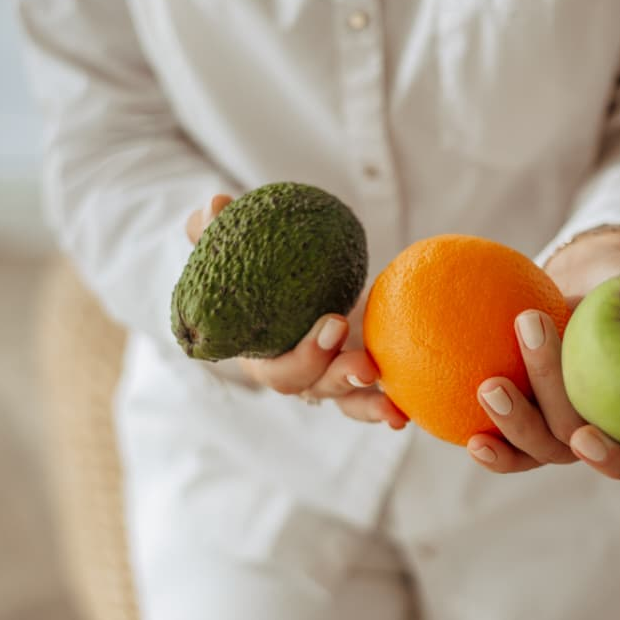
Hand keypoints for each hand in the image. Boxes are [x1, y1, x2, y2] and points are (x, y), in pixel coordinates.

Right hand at [186, 195, 407, 428]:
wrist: (288, 272)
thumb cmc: (255, 263)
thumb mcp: (234, 245)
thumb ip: (214, 229)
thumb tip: (215, 205)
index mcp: (260, 353)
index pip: (276, 370)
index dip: (304, 355)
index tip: (334, 321)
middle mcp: (294, 372)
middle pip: (313, 388)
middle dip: (338, 376)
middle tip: (366, 361)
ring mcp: (327, 377)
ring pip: (344, 400)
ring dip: (366, 405)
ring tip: (391, 406)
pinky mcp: (356, 373)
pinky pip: (369, 397)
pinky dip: (386, 408)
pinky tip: (405, 414)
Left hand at [466, 229, 619, 486]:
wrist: (594, 292)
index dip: (614, 462)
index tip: (586, 437)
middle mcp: (601, 443)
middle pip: (569, 447)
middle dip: (536, 417)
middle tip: (506, 380)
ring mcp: (557, 436)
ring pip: (532, 449)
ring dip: (505, 424)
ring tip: (485, 386)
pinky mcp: (521, 421)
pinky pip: (502, 440)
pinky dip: (484, 439)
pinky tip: (458, 428)